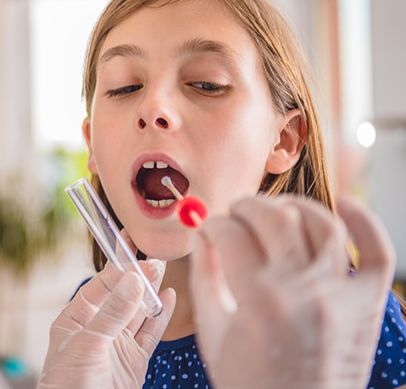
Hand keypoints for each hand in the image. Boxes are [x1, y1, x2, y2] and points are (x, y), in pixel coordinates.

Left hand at [38, 249, 175, 388]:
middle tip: (154, 258)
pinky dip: (160, 317)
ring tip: (162, 270)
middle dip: (136, 277)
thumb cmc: (69, 385)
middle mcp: (96, 329)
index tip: (134, 255)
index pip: (98, 287)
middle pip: (120, 296)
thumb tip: (133, 279)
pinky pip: (149, 334)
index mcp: (74, 320)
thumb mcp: (88, 344)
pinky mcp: (134, 361)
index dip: (117, 270)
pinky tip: (168, 298)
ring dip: (150, 293)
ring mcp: (116, 345)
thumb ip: (113, 313)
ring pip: (137, 313)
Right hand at [190, 195, 395, 388]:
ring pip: (322, 223)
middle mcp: (302, 291)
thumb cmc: (250, 381)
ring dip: (293, 205)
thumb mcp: (212, 331)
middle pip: (274, 218)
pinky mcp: (367, 305)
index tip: (208, 229)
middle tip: (234, 213)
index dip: (212, 224)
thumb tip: (200, 234)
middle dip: (245, 206)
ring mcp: (340, 296)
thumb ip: (204, 275)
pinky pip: (375, 252)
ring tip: (275, 211)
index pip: (229, 234)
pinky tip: (344, 206)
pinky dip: (364, 221)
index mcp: (257, 301)